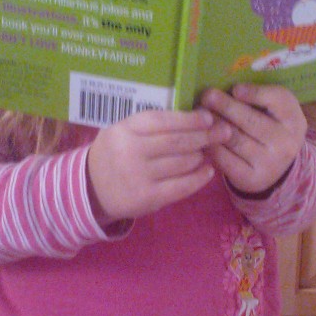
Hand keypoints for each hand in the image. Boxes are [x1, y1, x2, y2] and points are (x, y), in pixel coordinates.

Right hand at [86, 108, 226, 222]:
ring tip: (207, 152)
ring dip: (200, 156)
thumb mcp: (123, 131)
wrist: (91, 189)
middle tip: (224, 132)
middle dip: (205, 136)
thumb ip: (151, 125)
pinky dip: (199, 178)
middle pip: (177, 141)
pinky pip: (181, 186)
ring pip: (182, 162)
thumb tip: (195, 118)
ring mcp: (139, 176)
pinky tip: (207, 171)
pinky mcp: (148, 197)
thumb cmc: (114, 154)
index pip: (164, 120)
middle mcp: (131, 151)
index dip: (190, 119)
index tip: (209, 118)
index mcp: (126, 129)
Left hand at [199, 84, 306, 195]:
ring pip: (234, 139)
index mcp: (294, 119)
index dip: (256, 94)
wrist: (277, 168)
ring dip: (213, 124)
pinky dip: (211, 144)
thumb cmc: (270, 127)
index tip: (235, 88)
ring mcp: (268, 164)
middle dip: (226, 106)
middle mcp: (285, 143)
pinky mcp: (250, 179)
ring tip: (200, 113)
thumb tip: (227, 88)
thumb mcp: (275, 110)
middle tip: (207, 95)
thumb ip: (260, 96)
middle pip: (251, 121)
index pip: (278, 101)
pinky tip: (201, 134)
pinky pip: (224, 159)